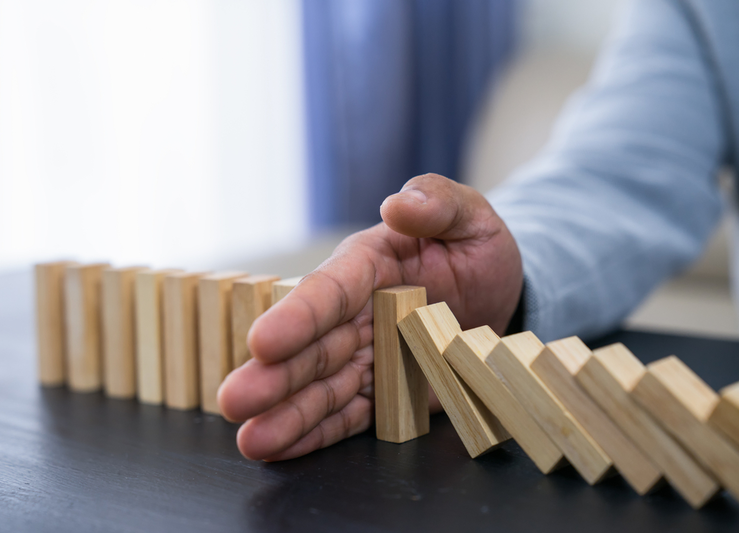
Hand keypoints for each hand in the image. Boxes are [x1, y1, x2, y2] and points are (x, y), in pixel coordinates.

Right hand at [217, 174, 523, 460]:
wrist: (502, 296)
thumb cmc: (479, 251)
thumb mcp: (471, 217)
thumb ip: (438, 203)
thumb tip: (399, 203)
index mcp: (369, 265)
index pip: (329, 291)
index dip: (297, 317)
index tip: (263, 341)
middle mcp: (358, 313)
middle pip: (313, 347)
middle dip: (274, 376)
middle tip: (236, 401)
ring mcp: (369, 356)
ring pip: (322, 387)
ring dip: (286, 414)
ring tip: (251, 440)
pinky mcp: (385, 392)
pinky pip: (348, 414)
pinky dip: (316, 433)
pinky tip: (280, 448)